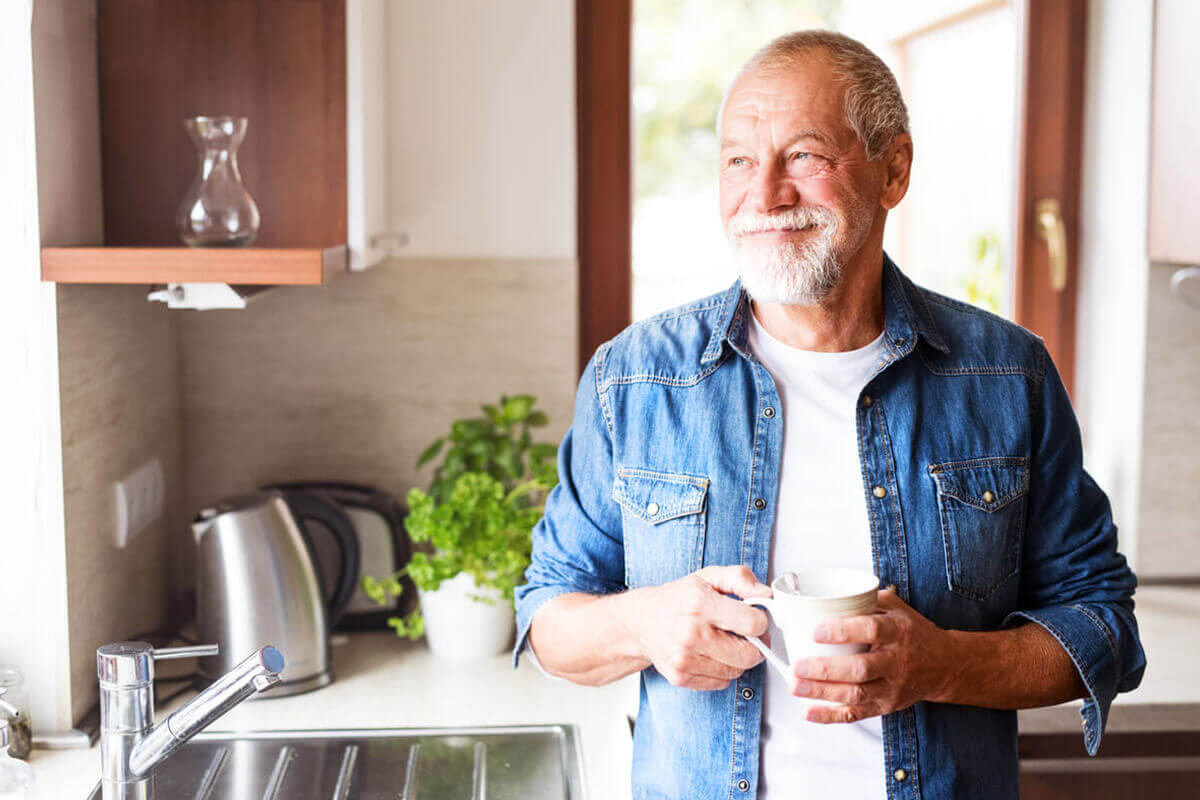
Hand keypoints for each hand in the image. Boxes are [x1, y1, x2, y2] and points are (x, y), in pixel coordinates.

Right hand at [627, 565, 771, 690]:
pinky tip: (710, 654)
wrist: (640, 622)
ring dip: (737, 658)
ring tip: (723, 642)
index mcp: (700, 604)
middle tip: (745, 634)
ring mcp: (684, 659)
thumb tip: (765, 594)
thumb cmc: (676, 599)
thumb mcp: (708, 576)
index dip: (760, 620)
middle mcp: (691, 634)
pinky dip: (722, 670)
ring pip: (736, 671)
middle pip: (749, 655)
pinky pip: (721, 682)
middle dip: (754, 645)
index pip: (752, 624)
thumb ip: (740, 578)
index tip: (754, 617)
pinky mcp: (680, 677)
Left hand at [789, 588, 953, 722]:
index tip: (815, 631)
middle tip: (798, 666)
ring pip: (856, 694)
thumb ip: (865, 600)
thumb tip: (828, 594)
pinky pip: (856, 714)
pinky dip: (831, 716)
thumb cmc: (912, 633)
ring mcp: (891, 687)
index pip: (870, 630)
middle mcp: (895, 661)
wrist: (944, 665)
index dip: (842, 631)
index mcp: (897, 632)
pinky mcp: (885, 705)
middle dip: (825, 670)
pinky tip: (808, 711)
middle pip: (860, 669)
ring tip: (795, 686)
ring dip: (822, 693)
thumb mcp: (896, 608)